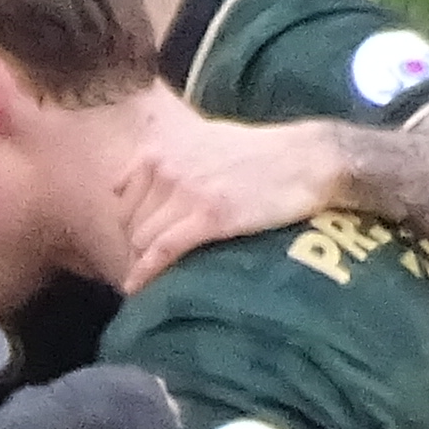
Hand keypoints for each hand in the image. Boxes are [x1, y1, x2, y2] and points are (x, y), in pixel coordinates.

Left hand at [87, 112, 349, 289]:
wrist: (306, 159)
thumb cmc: (259, 153)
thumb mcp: (203, 140)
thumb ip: (166, 159)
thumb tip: (125, 184)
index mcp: (162, 148)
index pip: (122, 196)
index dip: (130, 223)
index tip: (140, 240)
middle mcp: (167, 167)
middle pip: (130, 223)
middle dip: (137, 246)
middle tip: (149, 266)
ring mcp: (186, 191)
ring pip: (142, 239)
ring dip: (143, 263)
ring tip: (152, 279)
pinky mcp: (208, 216)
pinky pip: (161, 251)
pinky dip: (145, 273)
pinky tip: (137, 288)